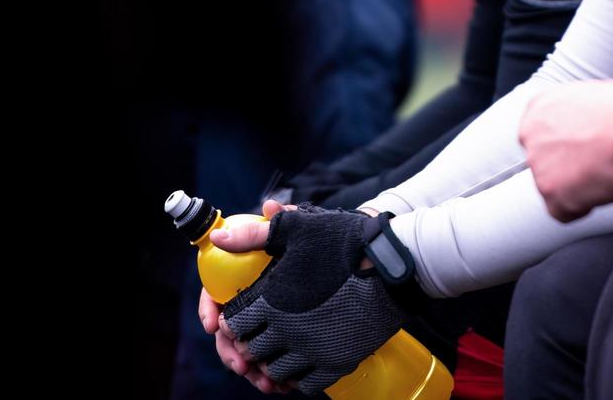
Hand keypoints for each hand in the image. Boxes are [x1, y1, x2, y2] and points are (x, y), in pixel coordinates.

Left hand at [214, 204, 416, 394]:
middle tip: (260, 332)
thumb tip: (219, 238)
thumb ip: (254, 235)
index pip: (234, 324)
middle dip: (251, 342)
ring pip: (276, 369)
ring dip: (273, 360)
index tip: (240, 315)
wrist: (393, 265)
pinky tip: (303, 361)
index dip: (232, 320)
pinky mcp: (337, 362)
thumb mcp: (297, 229)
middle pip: (252, 350)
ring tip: (281, 346)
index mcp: (272, 300)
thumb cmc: (345, 242)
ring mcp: (313, 350)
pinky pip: (306, 383)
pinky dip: (299, 376)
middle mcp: (288, 330)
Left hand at [519, 80, 612, 221]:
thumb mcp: (592, 95)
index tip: (579, 147)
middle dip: (567, 165)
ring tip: (602, 174)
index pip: (540, 133)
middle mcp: (532, 135)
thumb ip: (575, 111)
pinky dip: (581, 207)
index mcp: (541, 107)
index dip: (564, 143)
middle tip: (593, 163)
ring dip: (575, 186)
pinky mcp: (551, 193)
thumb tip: (584, 122)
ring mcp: (539, 166)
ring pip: (552, 187)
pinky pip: (562, 211)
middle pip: (545, 160)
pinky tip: (600, 191)